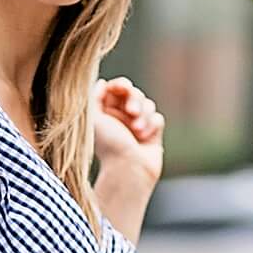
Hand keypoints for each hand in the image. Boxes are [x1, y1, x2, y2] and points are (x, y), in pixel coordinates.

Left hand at [91, 75, 164, 193]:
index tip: (122, 88)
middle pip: (134, 93)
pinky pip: (157, 118)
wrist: (129, 170)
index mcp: (105, 113)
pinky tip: (144, 139)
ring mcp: (137, 126)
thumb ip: (95, 97)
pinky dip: (152, 126)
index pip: (117, 88)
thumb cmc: (110, 146)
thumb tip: (102, 82)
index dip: (121, 85)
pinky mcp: (152, 134)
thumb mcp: (94, 118)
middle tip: (131, 112)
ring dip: (143, 115)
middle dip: (135, 99)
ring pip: (148, 104)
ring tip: (137, 131)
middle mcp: (121, 118)